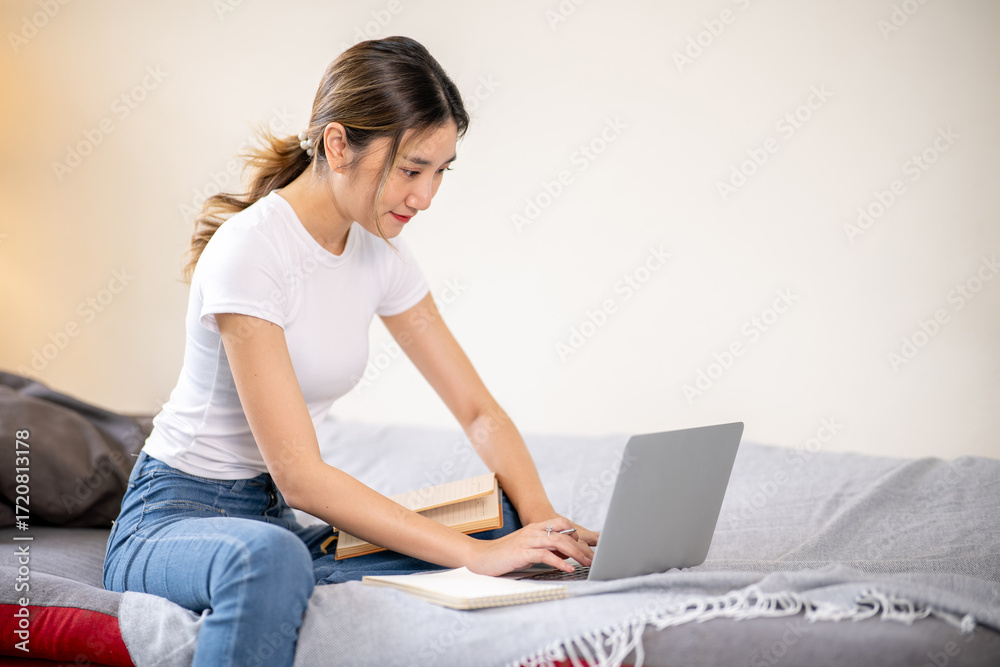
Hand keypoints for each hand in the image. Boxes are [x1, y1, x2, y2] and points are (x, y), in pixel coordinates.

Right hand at [465, 517, 595, 576]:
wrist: (480, 557)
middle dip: (582, 547)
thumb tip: (566, 554)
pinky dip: (560, 562)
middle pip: (564, 534)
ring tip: (586, 563)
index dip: (576, 535)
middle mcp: (533, 531)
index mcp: (535, 528)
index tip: (587, 549)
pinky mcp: (522, 552)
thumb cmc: (505, 555)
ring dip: (575, 553)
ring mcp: (528, 540)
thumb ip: (546, 549)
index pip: (562, 523)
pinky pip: (546, 555)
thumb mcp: (529, 549)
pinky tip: (568, 568)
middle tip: (592, 558)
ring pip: (558, 542)